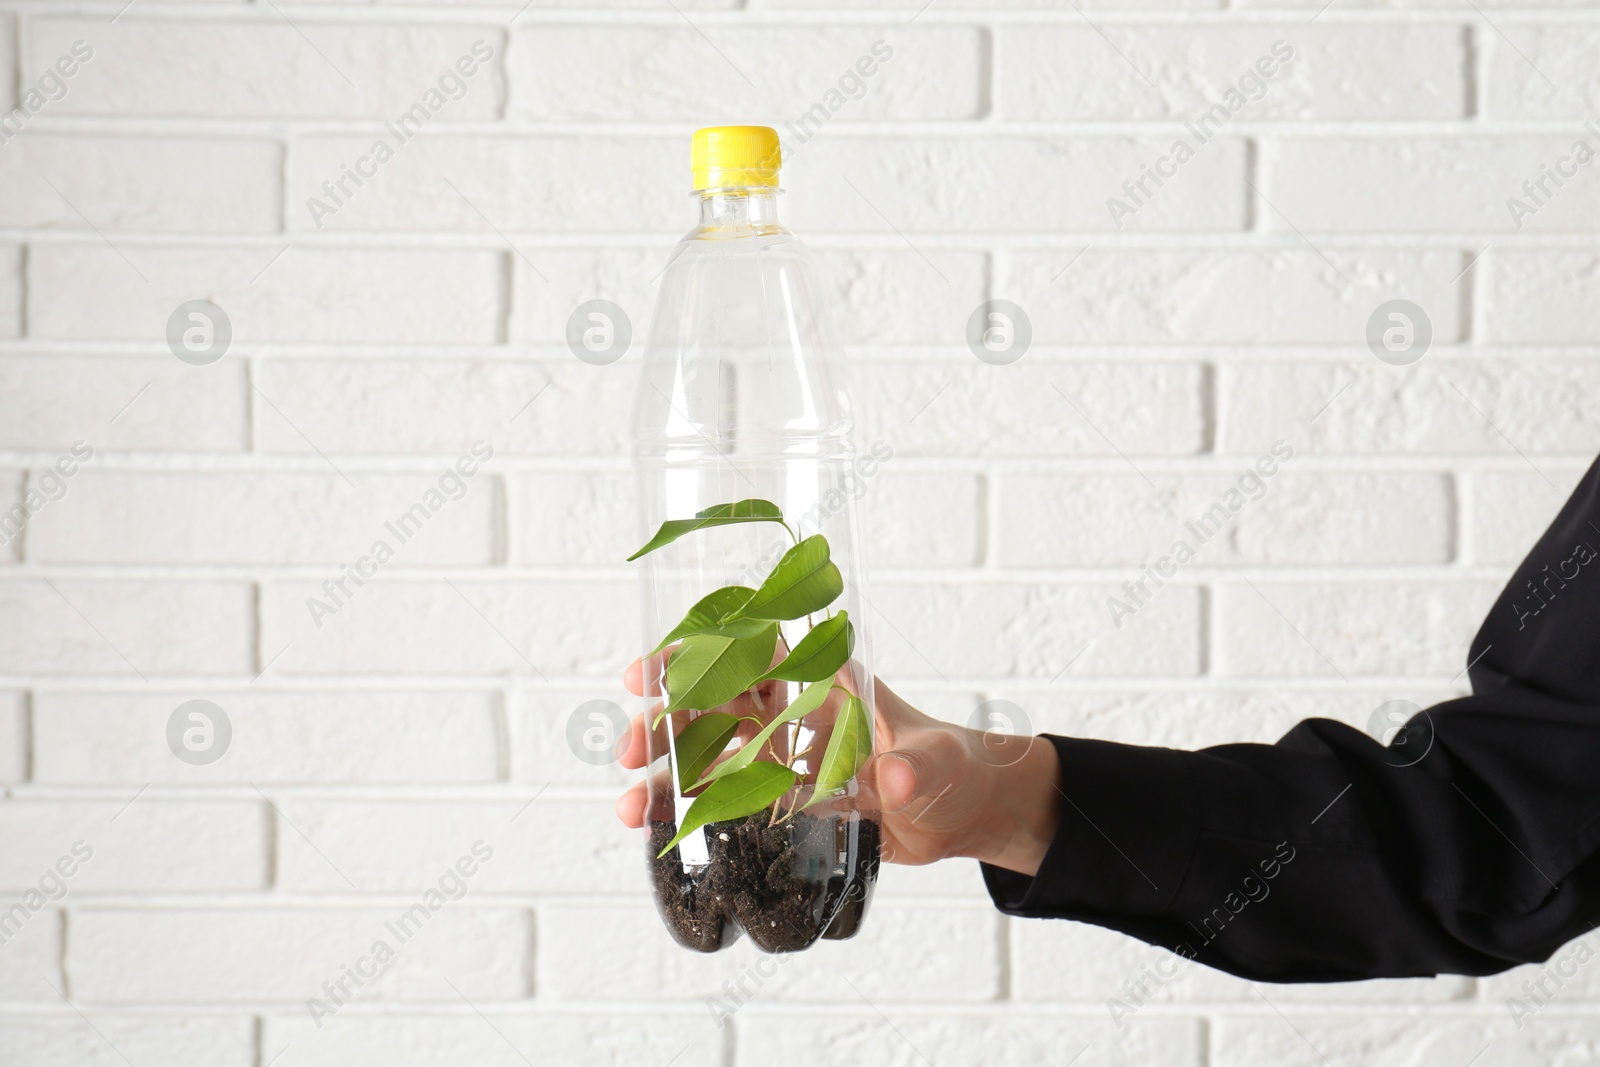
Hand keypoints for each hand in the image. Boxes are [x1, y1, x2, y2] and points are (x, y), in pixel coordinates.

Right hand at [613, 664, 1062, 876]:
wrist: (966, 813)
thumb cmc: (958, 764)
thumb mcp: (941, 761)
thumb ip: (918, 767)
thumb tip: (894, 776)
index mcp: (822, 679)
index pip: (746, 651)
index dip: (691, 655)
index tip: (646, 673)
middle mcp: (791, 712)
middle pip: (710, 703)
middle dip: (662, 722)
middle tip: (626, 752)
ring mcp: (782, 758)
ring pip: (707, 756)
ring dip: (663, 776)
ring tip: (628, 810)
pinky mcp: (782, 803)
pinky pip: (724, 803)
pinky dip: (687, 812)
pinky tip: (654, 830)